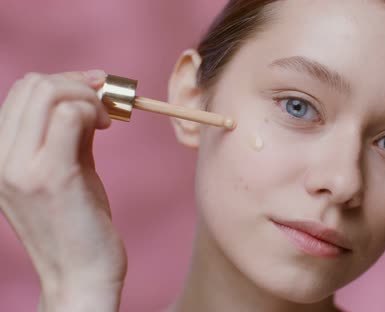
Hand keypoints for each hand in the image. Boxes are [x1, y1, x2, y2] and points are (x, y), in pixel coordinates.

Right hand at [0, 71, 125, 310]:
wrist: (81, 274)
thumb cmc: (77, 223)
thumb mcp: (65, 169)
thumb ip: (68, 132)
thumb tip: (85, 94)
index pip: (21, 91)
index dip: (63, 81)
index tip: (94, 89)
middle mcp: (0, 159)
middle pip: (33, 85)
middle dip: (77, 84)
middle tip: (106, 105)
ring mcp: (21, 168)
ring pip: (49, 93)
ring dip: (88, 97)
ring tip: (106, 121)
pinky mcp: (51, 177)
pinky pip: (70, 116)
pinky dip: (93, 111)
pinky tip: (105, 129)